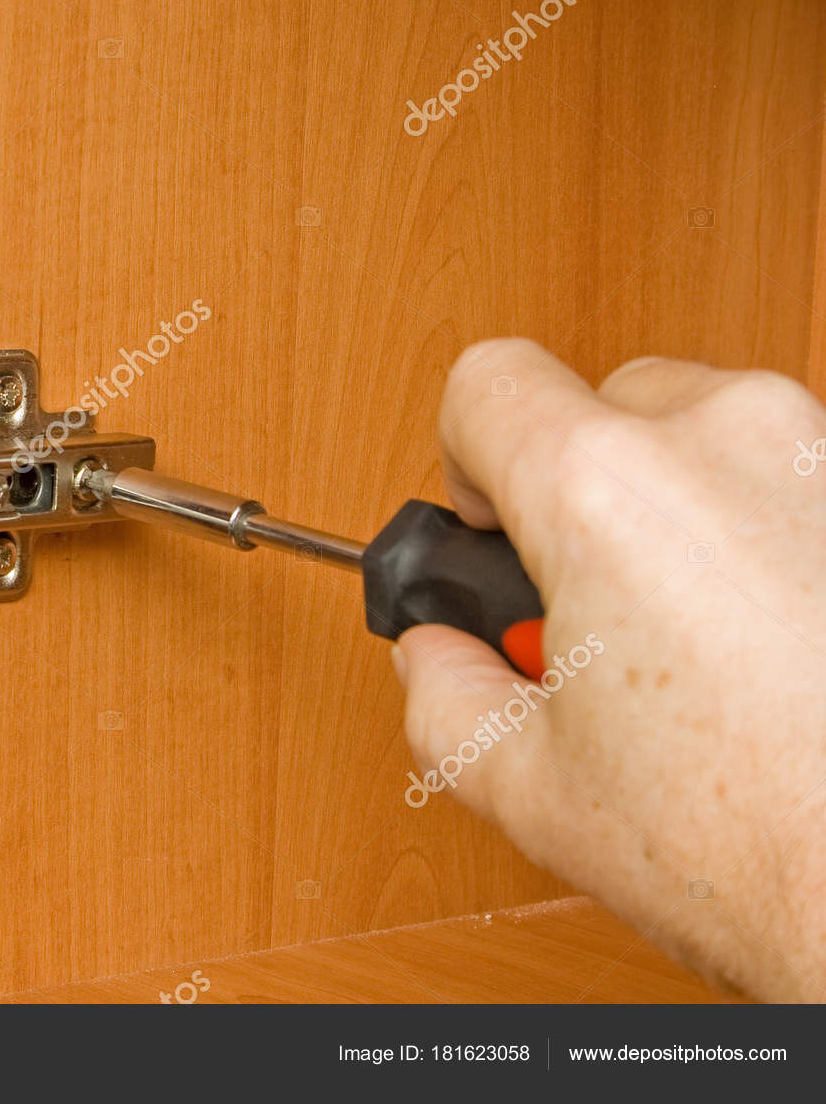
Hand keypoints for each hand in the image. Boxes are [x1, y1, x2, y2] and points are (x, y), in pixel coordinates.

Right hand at [395, 339, 825, 1000]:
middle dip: (581, 490)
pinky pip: (795, 477)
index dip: (463, 453)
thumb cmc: (762, 846)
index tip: (488, 521)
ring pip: (711, 434)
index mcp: (608, 494)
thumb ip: (441, 693)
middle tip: (589, 599)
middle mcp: (732, 442)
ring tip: (687, 631)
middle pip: (606, 401)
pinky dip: (766, 530)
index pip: (486, 380)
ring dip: (681, 507)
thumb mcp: (531, 787)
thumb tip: (438, 655)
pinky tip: (765, 635)